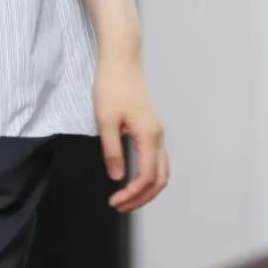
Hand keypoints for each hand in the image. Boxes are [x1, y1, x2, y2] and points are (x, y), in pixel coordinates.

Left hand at [93, 57, 169, 211]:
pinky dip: (149, 175)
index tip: (114, 202)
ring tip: (127, 197)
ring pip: (161, 170)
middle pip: (159, 179)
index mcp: (149, 136)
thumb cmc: (111, 86)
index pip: (146, 177)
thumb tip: (117, 177)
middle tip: (120, 206)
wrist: (121, 61)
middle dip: (142, 197)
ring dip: (147, 188)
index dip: (132, 194)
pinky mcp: (151, 127)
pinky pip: (157, 159)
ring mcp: (157, 132)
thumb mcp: (105, 120)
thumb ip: (112, 150)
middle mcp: (158, 137)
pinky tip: (133, 178)